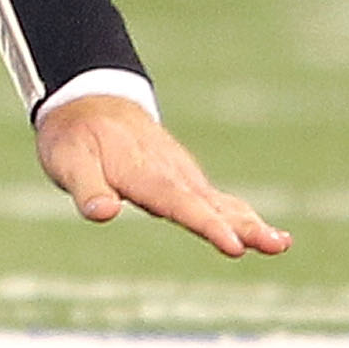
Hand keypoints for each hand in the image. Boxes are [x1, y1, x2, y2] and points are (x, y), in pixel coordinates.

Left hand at [35, 91, 290, 258]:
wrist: (89, 102)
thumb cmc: (75, 137)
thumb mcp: (67, 162)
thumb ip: (87, 188)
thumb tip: (104, 212)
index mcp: (142, 172)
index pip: (178, 202)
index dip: (207, 224)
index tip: (234, 245)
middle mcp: (171, 174)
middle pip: (210, 204)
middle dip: (242, 226)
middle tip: (276, 245)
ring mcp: (183, 176)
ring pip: (221, 203)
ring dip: (250, 224)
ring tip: (280, 244)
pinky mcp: (186, 180)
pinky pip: (219, 201)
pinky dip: (242, 216)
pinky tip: (269, 237)